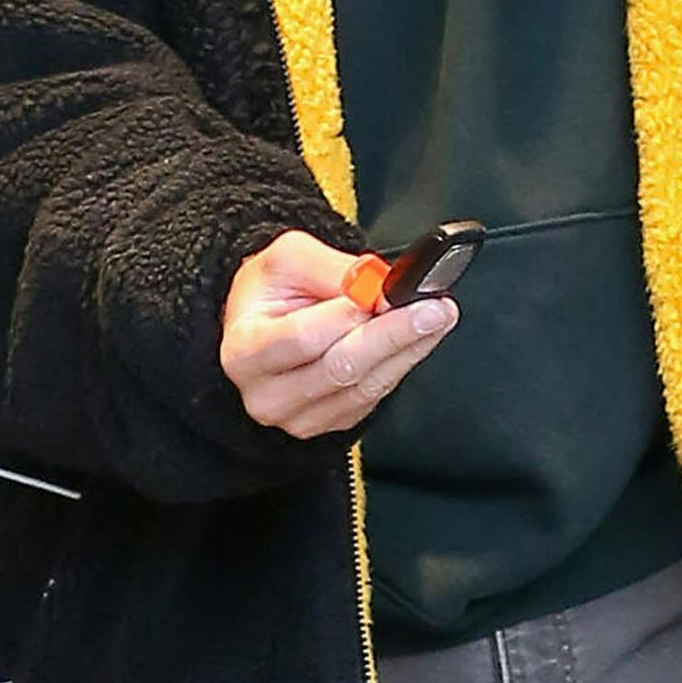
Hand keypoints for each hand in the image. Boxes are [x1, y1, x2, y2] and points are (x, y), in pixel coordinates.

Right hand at [222, 231, 458, 439]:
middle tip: (434, 309)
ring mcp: (298, 417)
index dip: (348, 316)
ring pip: (365, 386)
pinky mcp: (330, 424)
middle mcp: (267, 394)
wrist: (262, 321)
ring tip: (437, 316)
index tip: (387, 295)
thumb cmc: (271, 290)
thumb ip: (331, 269)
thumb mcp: (289, 258)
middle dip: (393, 334)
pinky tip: (418, 338)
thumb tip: (378, 285)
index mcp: (244, 352)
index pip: (302, 338)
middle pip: (341, 369)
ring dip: (407, 349)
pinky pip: (374, 396)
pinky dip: (401, 363)